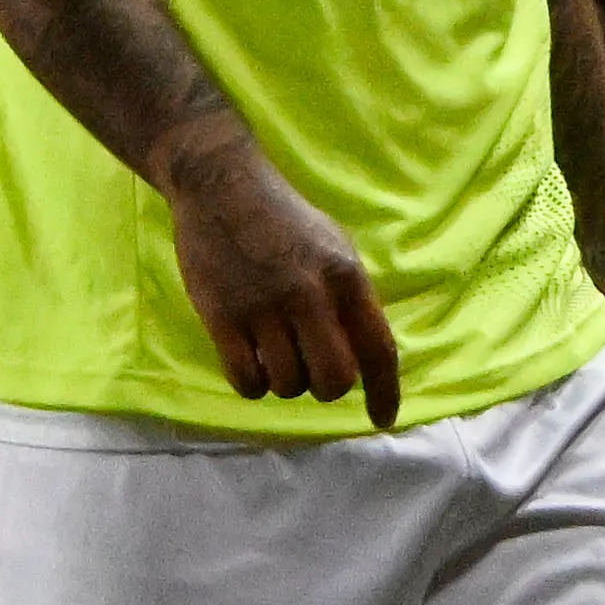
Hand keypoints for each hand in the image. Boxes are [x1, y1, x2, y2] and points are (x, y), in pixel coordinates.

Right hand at [159, 117, 400, 425]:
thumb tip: (364, 358)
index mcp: (345, 276)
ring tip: (275, 356)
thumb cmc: (283, 219)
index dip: (386, 393)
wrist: (219, 185)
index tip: (382, 420)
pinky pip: (246, 379)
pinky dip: (253, 384)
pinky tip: (251, 364)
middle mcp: (308, 293)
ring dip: (286, 382)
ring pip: (289, 384)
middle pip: (334, 380)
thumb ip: (351, 300)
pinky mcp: (220, 314)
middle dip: (326, 387)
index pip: (378, 350)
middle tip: (312, 371)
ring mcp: (262, 305)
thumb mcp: (334, 248)